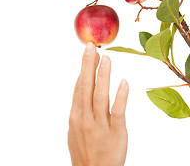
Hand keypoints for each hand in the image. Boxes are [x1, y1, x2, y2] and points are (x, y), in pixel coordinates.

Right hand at [68, 42, 128, 165]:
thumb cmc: (84, 152)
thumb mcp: (74, 129)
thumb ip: (79, 109)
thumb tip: (81, 91)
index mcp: (75, 115)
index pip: (79, 86)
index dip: (83, 68)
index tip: (88, 53)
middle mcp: (85, 117)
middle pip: (86, 86)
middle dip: (88, 65)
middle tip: (91, 47)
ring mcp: (99, 124)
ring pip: (100, 96)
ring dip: (102, 76)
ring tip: (106, 58)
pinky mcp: (115, 132)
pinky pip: (117, 112)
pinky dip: (120, 97)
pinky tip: (123, 83)